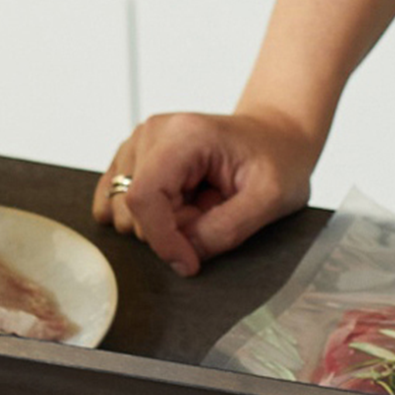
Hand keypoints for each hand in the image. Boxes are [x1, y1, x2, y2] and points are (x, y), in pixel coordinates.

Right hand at [92, 110, 318, 277]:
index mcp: (184, 135)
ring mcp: (139, 142)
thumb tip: (184, 254)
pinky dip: (145, 216)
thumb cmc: (278, 159)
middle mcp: (152, 132)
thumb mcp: (270, 198)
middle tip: (212, 217)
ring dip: (161, 222)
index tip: (190, 262)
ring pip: (122, 208)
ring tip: (199, 206)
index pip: (144, 196)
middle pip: (132, 207)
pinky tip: (176, 208)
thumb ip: (226, 230)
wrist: (277, 136)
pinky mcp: (134, 156)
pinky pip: (116, 200)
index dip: (162, 239)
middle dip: (171, 229)